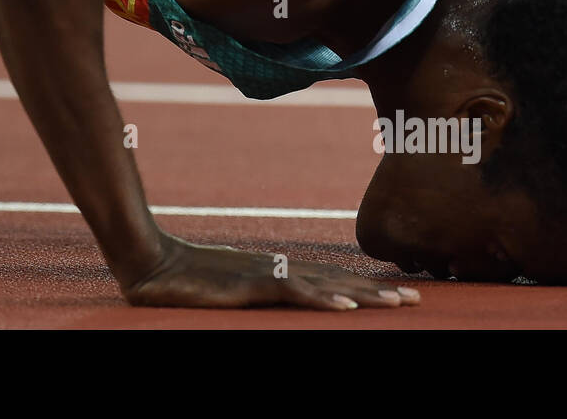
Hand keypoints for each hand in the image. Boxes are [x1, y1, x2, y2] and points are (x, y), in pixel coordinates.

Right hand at [121, 233, 420, 309]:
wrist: (149, 262)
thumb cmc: (182, 278)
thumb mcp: (227, 288)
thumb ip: (253, 291)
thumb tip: (275, 295)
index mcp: (275, 271)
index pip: (329, 279)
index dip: (364, 287)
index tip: (398, 295)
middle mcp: (277, 269)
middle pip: (337, 279)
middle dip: (377, 290)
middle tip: (417, 299)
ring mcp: (265, 274)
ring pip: (325, 283)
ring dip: (363, 294)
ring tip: (396, 304)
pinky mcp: (249, 283)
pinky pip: (293, 291)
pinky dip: (322, 298)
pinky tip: (346, 306)